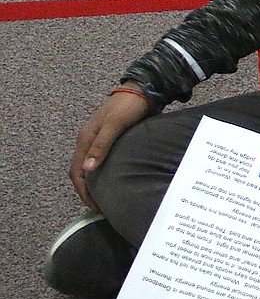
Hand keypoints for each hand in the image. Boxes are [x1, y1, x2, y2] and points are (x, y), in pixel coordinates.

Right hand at [69, 89, 151, 208]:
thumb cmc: (128, 107)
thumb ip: (101, 146)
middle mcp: (89, 142)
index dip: (83, 191)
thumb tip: (88, 170)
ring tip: (107, 199)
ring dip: (96, 184)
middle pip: (82, 172)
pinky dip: (105, 174)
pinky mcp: (113, 140)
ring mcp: (100, 141)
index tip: (94, 206)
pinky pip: (103, 161)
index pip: (77, 172)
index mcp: (85, 139)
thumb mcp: (114, 126)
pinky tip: (115, 182)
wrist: (142, 90)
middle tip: (101, 208)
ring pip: (92, 168)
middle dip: (88, 191)